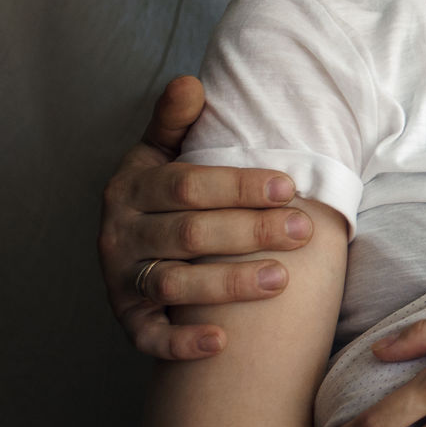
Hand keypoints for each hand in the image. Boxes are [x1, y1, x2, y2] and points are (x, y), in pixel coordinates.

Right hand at [98, 76, 313, 358]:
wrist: (127, 247)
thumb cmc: (161, 196)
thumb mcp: (160, 155)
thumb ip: (175, 122)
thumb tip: (191, 83)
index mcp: (132, 187)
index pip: (189, 185)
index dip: (240, 185)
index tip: (291, 186)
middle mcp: (120, 233)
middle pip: (190, 234)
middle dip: (251, 231)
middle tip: (305, 231)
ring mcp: (121, 278)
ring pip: (175, 284)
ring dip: (228, 284)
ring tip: (281, 279)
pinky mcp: (127, 319)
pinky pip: (149, 337)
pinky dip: (181, 343)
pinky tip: (222, 343)